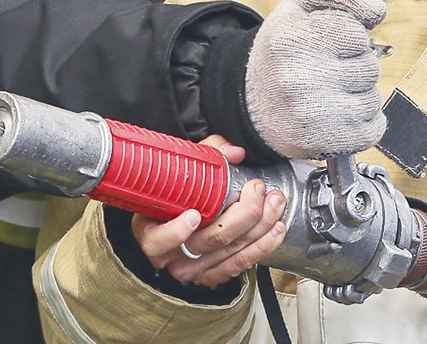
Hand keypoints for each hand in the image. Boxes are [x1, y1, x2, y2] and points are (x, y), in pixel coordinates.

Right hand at [132, 137, 286, 286]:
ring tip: (273, 203)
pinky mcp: (214, 275)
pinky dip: (263, 247)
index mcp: (151, 233)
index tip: (193, 214)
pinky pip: (241, 265)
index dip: (176, 232)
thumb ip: (205, 155)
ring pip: (231, 252)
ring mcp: (194, 269)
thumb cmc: (173, 198)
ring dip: (260, 227)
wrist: (172, 222)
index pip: (158, 240)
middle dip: (243, 214)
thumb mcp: (179, 172)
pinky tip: (275, 229)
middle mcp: (172, 256)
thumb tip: (234, 152)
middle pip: (210, 241)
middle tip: (257, 189)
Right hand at [246, 0, 387, 157]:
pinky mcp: (325, 143)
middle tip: (325, 71)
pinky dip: (363, 122)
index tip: (327, 45)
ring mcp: (311, 115)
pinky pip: (375, 128)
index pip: (358, 35)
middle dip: (355, 67)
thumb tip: (378, 12)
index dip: (350, 39)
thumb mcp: (299, 5)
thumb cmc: (282, 49)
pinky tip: (337, 115)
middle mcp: (298, 78)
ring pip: (373, 99)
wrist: (250, 102)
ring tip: (328, 94)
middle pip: (369, 68)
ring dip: (358, 95)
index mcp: (291, 39)